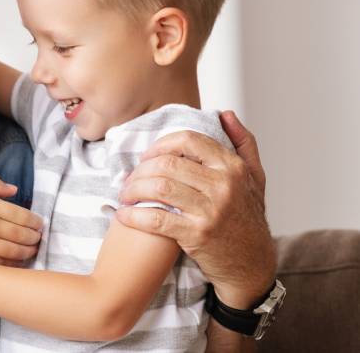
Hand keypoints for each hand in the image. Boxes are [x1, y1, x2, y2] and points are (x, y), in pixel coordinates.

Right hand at [0, 176, 41, 263]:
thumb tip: (14, 189)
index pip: (22, 215)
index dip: (35, 221)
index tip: (39, 224)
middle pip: (22, 235)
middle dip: (35, 237)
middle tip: (40, 238)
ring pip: (15, 251)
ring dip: (28, 252)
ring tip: (33, 250)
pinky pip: (0, 262)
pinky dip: (12, 263)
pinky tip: (17, 261)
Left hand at [116, 111, 275, 307]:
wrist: (252, 266)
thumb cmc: (248, 219)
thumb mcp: (255, 178)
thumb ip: (243, 143)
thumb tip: (225, 114)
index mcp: (233, 167)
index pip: (187, 140)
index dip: (160, 145)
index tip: (147, 157)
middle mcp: (224, 185)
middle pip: (167, 164)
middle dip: (140, 170)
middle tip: (129, 179)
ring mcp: (211, 210)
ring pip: (159, 188)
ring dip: (133, 190)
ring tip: (125, 195)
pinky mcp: (197, 235)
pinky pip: (155, 219)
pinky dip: (133, 216)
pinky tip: (123, 215)